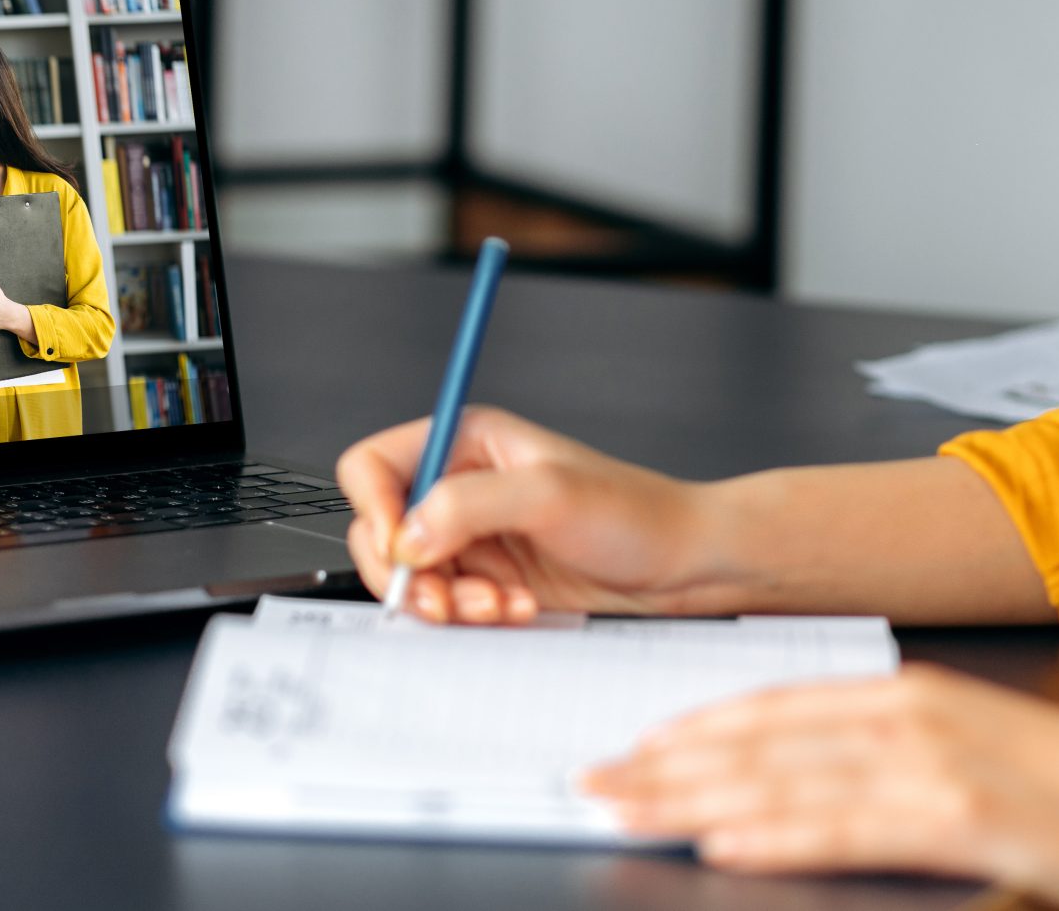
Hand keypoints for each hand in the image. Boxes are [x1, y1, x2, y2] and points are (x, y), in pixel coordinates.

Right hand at [334, 406, 725, 623]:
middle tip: (444, 598)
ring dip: (446, 601)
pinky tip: (517, 610)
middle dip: (409, 572)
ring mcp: (474, 538)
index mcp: (467, 441)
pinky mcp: (489, 580)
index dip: (376, 507)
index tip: (401, 546)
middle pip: (382, 530)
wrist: (683, 567)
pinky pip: (447, 606)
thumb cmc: (636, 514)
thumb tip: (409, 535)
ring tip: (500, 604)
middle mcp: (462, 486)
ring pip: (411, 577)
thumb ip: (469, 506)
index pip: (374, 465)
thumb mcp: (551, 495)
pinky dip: (472, 617)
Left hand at [580, 664, 1058, 905]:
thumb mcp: (970, 760)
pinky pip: (850, 827)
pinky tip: (726, 841)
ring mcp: (939, 765)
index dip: (695, 727)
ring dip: (698, 799)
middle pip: (763, 740)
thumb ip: (885, 766)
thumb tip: (798, 787)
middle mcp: (913, 716)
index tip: (631, 748)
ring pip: (790, 780)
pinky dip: (780, 833)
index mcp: (910, 695)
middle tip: (595, 780)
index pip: (775, 705)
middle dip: (669, 764)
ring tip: (630, 810)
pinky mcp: (966, 818)